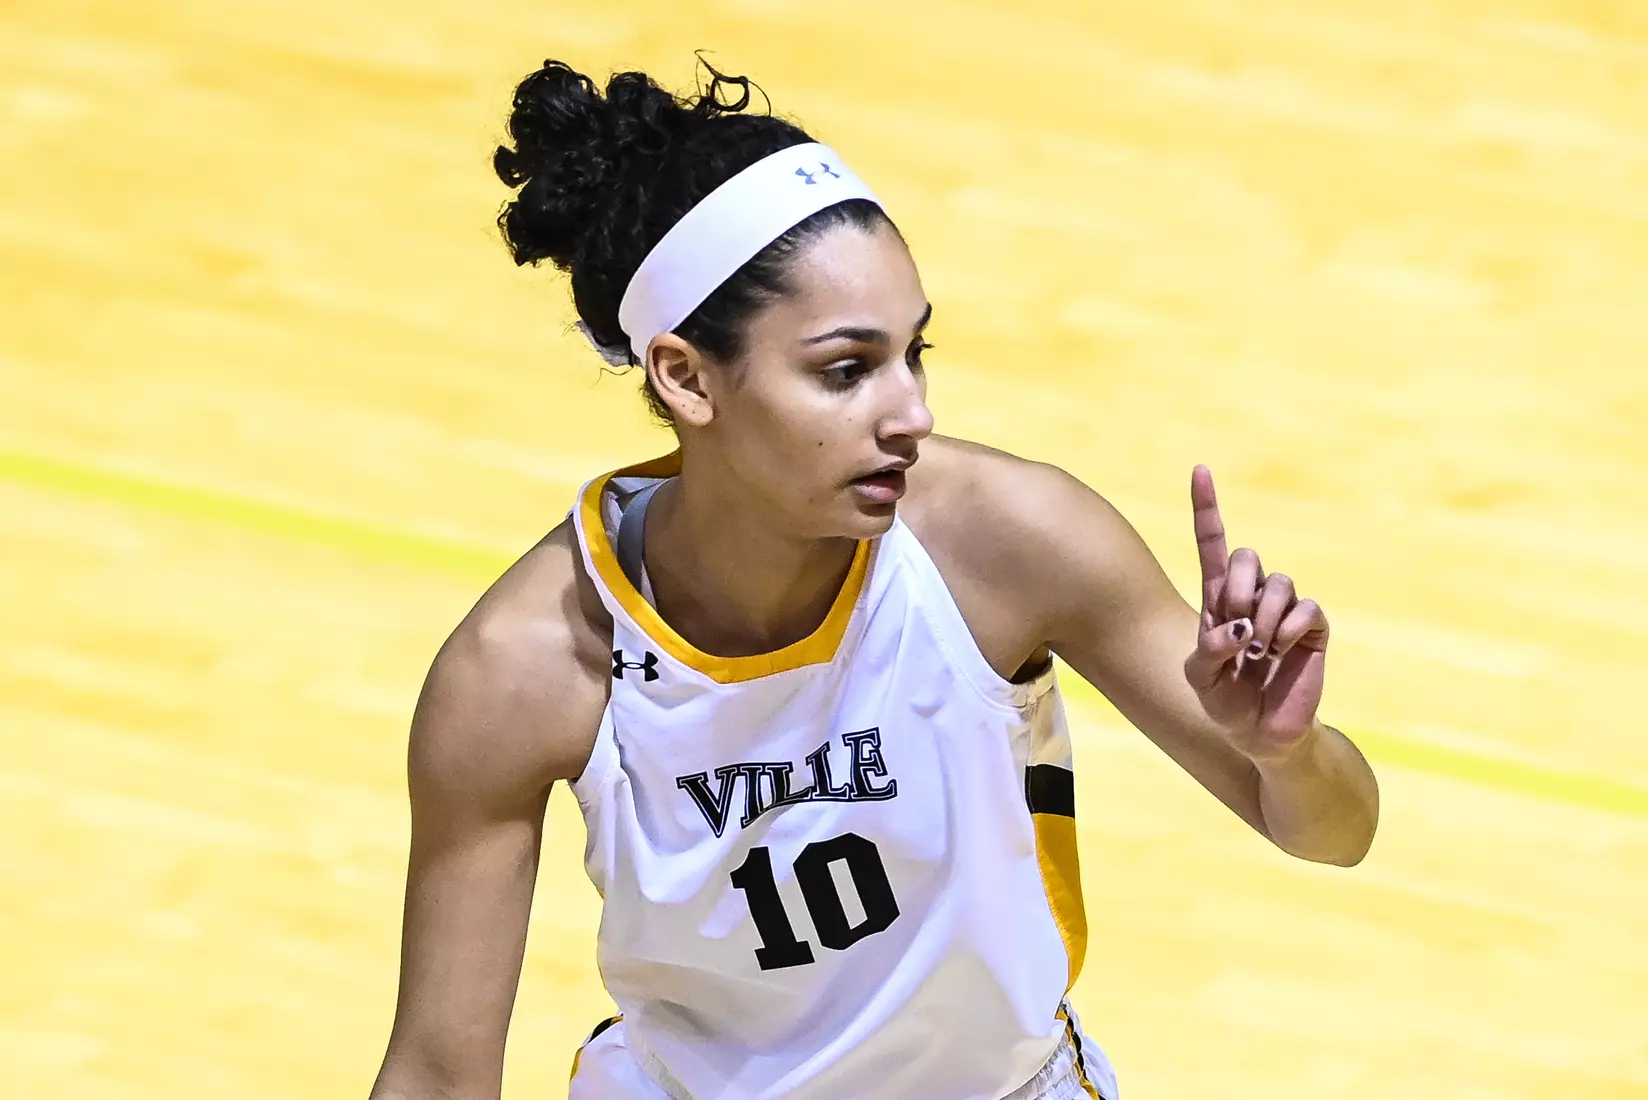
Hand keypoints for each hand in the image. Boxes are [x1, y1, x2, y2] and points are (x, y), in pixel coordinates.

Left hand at [1183, 466, 1329, 763]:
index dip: (1207, 508)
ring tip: (1259, 653)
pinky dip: (1290, 631)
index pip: (1213, 545)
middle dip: (1237, 591)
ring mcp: (1285, 610)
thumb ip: (1209, 648)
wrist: (1262, 736)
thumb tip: (1240, 626)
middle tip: (1237, 633)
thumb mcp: (1200, 678)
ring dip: (1264, 620)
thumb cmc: (1226, 704)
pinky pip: (1305, 609)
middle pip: (1246, 556)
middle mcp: (1252, 596)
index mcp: (1218, 600)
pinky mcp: (1313, 629)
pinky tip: (1281, 652)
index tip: (1200, 470)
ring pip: (1278, 582)